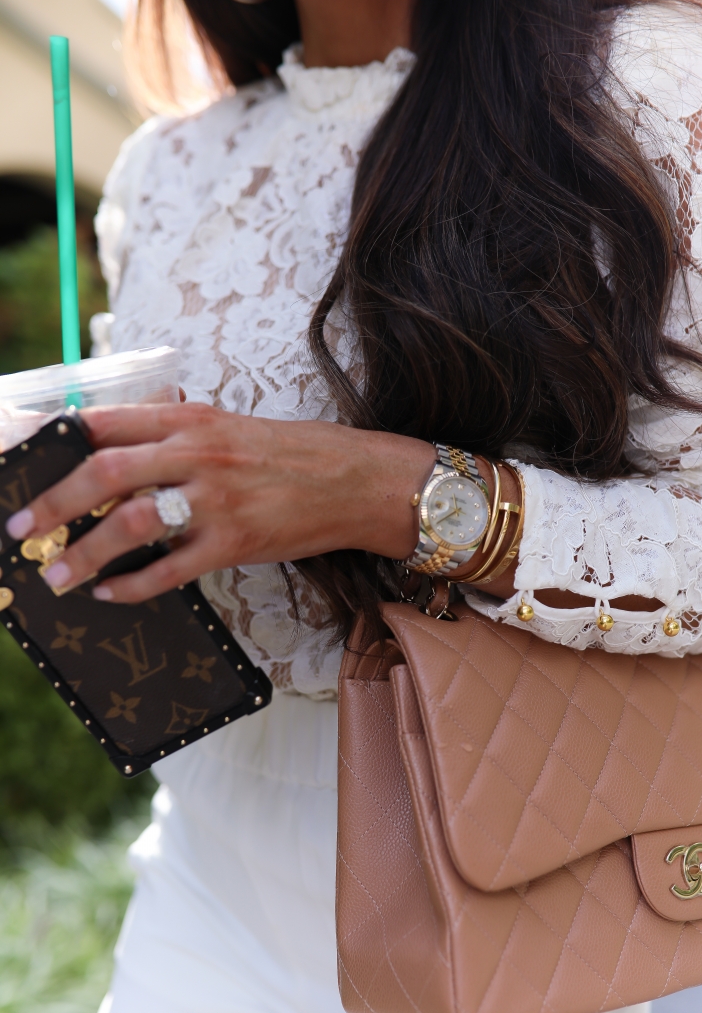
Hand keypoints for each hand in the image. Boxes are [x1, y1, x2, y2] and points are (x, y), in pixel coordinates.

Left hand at [4, 404, 434, 603]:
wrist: (357, 481)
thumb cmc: (294, 455)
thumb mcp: (232, 427)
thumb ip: (178, 435)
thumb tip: (121, 455)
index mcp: (193, 420)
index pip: (110, 422)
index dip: (58, 440)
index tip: (23, 458)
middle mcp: (199, 454)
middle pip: (106, 472)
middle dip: (54, 502)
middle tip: (20, 526)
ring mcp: (217, 499)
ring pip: (132, 523)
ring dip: (85, 551)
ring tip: (55, 574)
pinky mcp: (236, 542)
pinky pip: (171, 569)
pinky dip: (133, 584)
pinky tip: (110, 592)